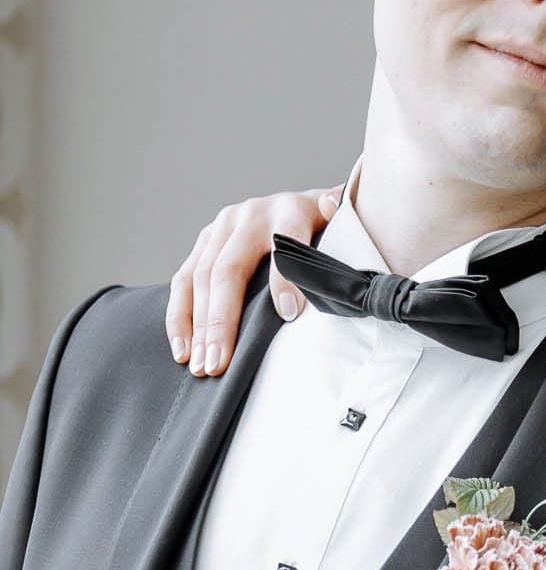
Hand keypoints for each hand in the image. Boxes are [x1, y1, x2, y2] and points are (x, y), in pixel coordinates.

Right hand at [166, 186, 342, 379]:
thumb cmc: (327, 231)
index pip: (283, 243)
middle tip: (219, 363)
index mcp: (290, 210)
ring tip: (199, 365)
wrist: (303, 207)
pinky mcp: (204, 242)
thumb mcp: (342, 225)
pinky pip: (183, 281)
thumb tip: (333, 204)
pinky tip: (182, 350)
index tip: (288, 316)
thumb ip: (342, 221)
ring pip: (199, 278)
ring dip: (197, 326)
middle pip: (228, 269)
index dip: (285, 279)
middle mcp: (250, 214)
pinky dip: (180, 318)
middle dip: (221, 320)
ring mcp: (222, 227)